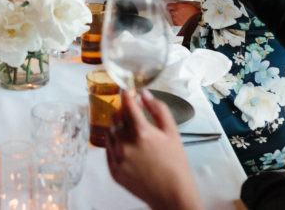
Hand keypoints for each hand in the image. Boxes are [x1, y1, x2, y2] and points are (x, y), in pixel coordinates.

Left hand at [107, 90, 201, 209]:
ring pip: (110, 131)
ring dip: (117, 126)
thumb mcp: (173, 132)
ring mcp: (118, 158)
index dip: (126, 95)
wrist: (172, 194)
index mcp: (141, 132)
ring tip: (130, 130)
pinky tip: (126, 144)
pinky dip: (114, 142)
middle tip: (130, 111)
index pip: (127, 104)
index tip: (126, 91)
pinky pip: (108, 149)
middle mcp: (126, 144)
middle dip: (122, 110)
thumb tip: (144, 93)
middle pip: (115, 116)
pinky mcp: (113, 170)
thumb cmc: (176, 164)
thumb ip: (158, 109)